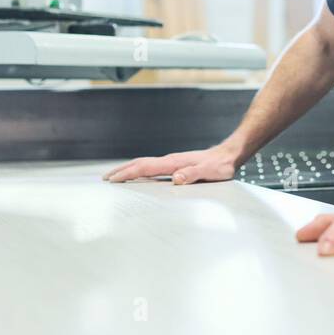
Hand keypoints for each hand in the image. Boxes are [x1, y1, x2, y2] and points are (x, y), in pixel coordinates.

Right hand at [102, 146, 238, 184]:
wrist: (229, 154)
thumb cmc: (220, 166)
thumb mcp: (209, 172)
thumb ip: (193, 175)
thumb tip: (176, 178)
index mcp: (174, 163)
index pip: (145, 168)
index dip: (127, 174)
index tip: (112, 180)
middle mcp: (170, 161)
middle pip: (140, 164)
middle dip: (121, 171)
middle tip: (105, 179)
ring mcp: (172, 162)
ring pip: (145, 164)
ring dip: (128, 170)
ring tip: (115, 176)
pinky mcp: (176, 165)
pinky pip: (152, 167)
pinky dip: (140, 171)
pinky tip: (139, 176)